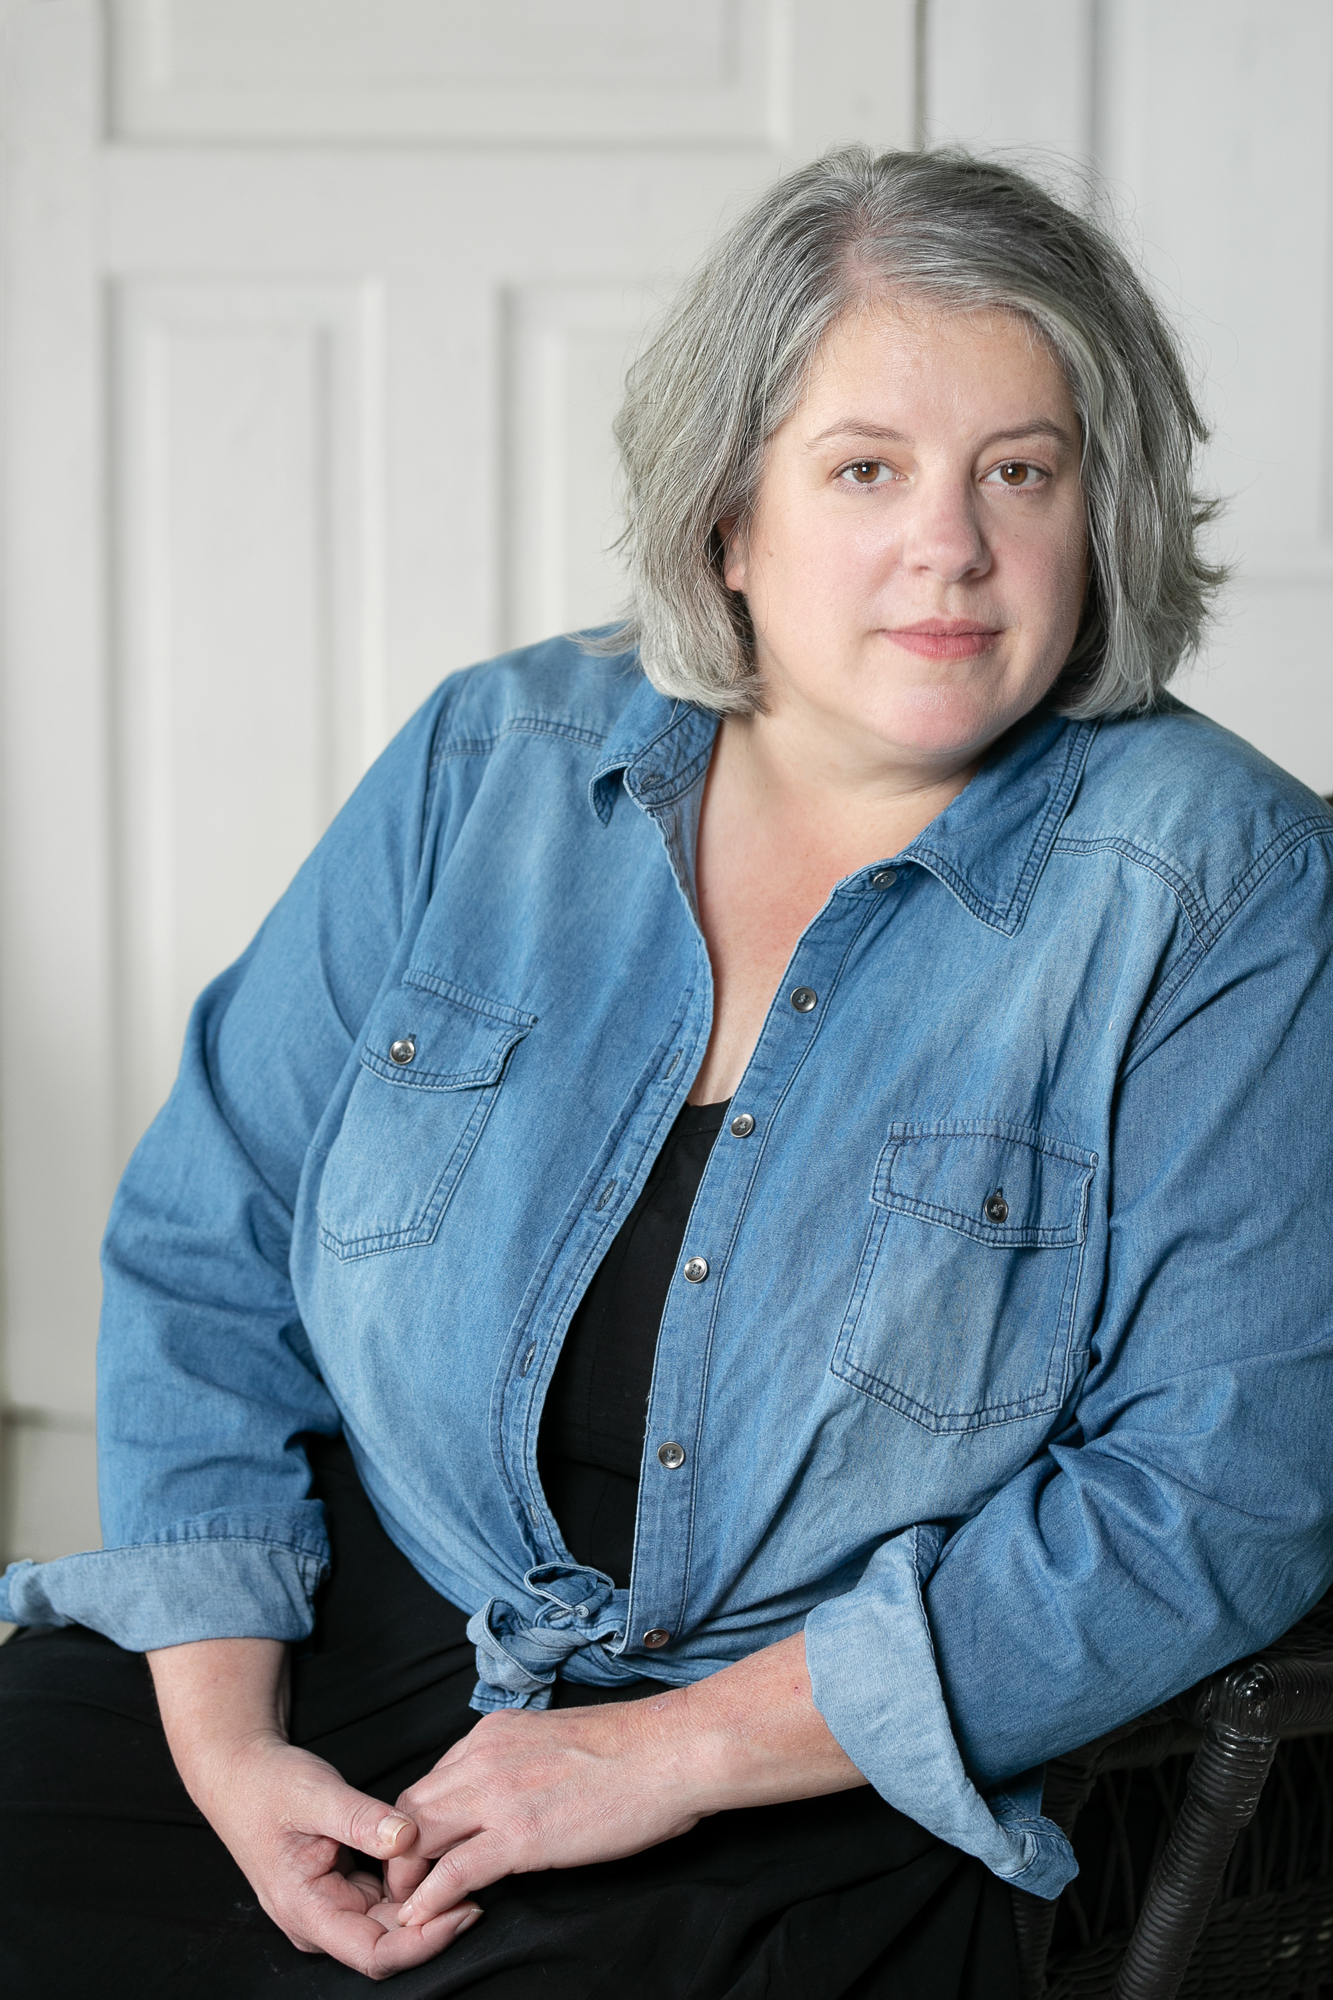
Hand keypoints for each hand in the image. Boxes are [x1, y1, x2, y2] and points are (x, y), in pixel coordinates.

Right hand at [147, 1635, 481, 1978]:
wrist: (242, 1773)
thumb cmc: (271, 1785)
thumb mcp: (316, 1794)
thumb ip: (361, 1819)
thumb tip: (408, 1837)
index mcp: (307, 1912)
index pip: (374, 1954)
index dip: (423, 1941)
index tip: (464, 1908)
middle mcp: (321, 1921)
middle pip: (389, 1943)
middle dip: (435, 1920)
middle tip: (480, 1883)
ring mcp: (332, 1907)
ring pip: (392, 1924)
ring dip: (428, 1903)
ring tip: (467, 1870)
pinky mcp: (343, 1889)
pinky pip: (386, 1900)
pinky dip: (414, 1884)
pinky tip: (440, 1859)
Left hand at [386, 1633, 864, 1930]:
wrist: (671, 1751)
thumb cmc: (634, 1750)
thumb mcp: (558, 1740)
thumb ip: (523, 1762)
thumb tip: (517, 1794)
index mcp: (495, 1732)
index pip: (433, 1779)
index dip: (423, 1822)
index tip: (429, 1852)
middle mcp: (484, 1756)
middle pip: (411, 1807)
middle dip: (401, 1851)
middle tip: (406, 1887)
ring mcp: (497, 1795)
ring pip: (418, 1837)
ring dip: (406, 1877)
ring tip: (407, 1908)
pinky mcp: (518, 1836)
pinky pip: (452, 1872)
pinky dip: (429, 1899)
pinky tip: (423, 1919)